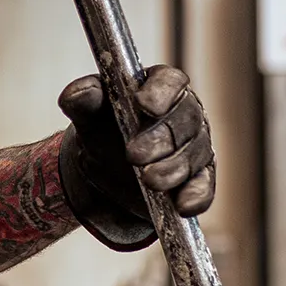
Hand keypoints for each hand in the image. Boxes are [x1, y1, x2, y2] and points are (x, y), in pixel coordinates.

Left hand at [55, 66, 216, 250]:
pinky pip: (204, 185)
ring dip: (172, 169)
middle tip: (133, 155)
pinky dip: (196, 195)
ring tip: (149, 181)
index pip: (170, 81)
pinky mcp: (198, 177)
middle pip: (183, 120)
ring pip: (193, 155)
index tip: (143, 104)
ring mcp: (195, 145)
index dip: (160, 91)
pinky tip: (183, 205)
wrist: (107, 168)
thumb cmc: (104, 129)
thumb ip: (82, 99)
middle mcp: (184, 112)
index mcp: (160, 87)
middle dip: (160, 139)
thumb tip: (80, 92)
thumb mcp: (88, 114)